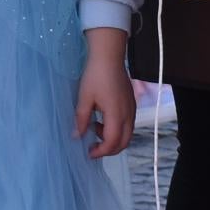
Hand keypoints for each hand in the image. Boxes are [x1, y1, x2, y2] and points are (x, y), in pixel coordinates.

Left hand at [74, 29, 134, 160]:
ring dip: (113, 138)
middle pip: (124, 142)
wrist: (109, 56)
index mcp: (117, 114)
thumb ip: (81, 119)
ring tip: (95, 128)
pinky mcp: (132, 104)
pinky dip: (117, 129)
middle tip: (93, 147)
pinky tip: (103, 119)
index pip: (112, 142)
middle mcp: (128, 114)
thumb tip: (76, 136)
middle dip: (109, 149)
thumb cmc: (95, 76)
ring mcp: (132, 109)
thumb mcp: (84, 98)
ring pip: (128, 134)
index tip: (89, 152)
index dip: (101, 151)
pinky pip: (128, 124)